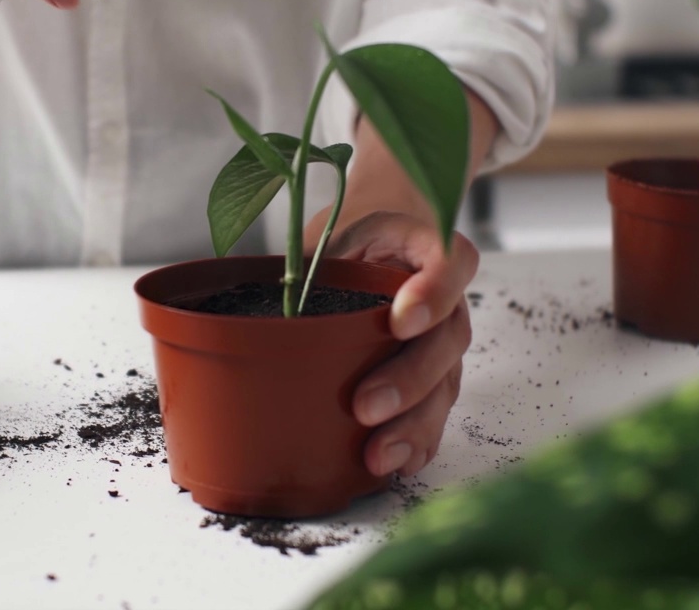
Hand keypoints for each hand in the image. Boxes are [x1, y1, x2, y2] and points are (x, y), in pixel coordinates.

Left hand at [325, 211, 478, 476]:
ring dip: (413, 424)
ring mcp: (443, 340)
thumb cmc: (350, 237)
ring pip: (446, 383)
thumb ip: (304, 265)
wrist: (378, 235)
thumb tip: (250, 315)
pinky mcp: (435, 377)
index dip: (434, 292)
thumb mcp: (326, 235)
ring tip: (376, 453)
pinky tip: (396, 463)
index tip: (400, 320)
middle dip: (409, 379)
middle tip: (366, 405)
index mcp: (421, 246)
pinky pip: (438, 413)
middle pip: (448, 338)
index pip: (449, 262)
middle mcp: (445, 296)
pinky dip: (418, 442)